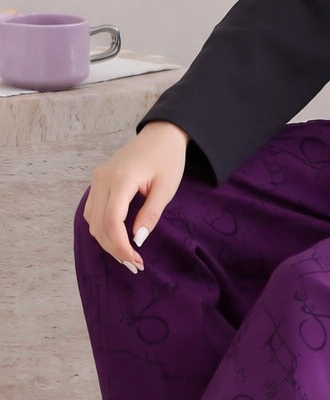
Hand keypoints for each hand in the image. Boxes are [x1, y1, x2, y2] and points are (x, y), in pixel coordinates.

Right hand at [82, 121, 189, 271]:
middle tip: (134, 265)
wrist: (161, 134)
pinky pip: (92, 211)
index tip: (136, 261)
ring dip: (106, 241)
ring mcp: (97, 179)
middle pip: (98, 224)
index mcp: (121, 179)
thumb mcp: (166, 188)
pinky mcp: (98, 181)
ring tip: (127, 255)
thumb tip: (137, 241)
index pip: (112, 222)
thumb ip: (150, 215)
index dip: (121, 246)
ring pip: (91, 220)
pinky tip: (118, 238)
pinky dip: (102, 228)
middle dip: (114, 249)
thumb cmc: (168, 159)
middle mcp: (102, 179)